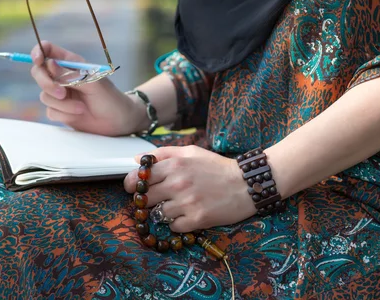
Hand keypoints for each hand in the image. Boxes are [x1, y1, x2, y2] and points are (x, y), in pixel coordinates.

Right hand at [30, 41, 146, 135]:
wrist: (118, 122)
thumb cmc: (110, 98)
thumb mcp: (92, 83)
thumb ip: (70, 74)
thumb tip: (49, 64)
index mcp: (71, 63)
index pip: (48, 50)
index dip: (39, 52)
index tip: (38, 60)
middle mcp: (63, 76)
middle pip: (38, 72)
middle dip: (46, 83)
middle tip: (62, 93)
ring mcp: (60, 93)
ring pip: (44, 95)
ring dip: (63, 104)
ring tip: (82, 107)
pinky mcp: (60, 110)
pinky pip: (50, 111)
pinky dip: (64, 114)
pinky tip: (79, 114)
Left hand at [124, 145, 255, 231]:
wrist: (246, 184)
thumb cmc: (217, 167)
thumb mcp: (191, 152)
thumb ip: (163, 153)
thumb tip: (138, 158)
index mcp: (174, 165)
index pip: (139, 177)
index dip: (133, 184)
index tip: (134, 187)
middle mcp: (178, 183)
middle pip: (144, 198)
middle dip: (146, 200)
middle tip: (154, 199)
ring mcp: (187, 203)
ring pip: (158, 214)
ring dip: (163, 212)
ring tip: (175, 206)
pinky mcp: (197, 219)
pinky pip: (173, 226)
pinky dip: (176, 223)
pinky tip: (186, 214)